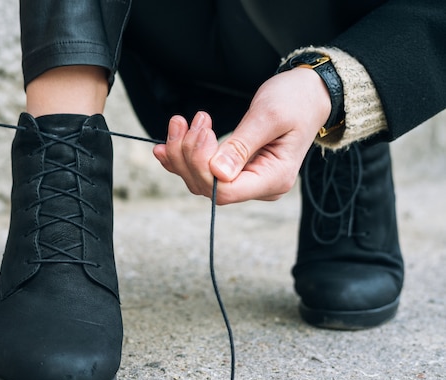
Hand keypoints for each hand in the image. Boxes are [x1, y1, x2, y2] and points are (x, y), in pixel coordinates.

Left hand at [153, 68, 330, 203]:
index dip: (202, 166)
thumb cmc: (295, 100)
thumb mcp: (269, 116)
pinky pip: (202, 173)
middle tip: (185, 120)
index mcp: (274, 178)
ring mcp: (246, 180)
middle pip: (208, 187)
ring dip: (181, 153)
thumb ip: (242, 145)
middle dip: (187, 155)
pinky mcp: (234, 170)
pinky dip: (181, 159)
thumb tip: (216, 172)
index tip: (202, 131)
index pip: (225, 191)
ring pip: (200, 181)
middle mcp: (259, 186)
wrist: (308, 95)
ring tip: (179, 122)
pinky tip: (165, 146)